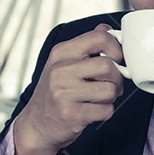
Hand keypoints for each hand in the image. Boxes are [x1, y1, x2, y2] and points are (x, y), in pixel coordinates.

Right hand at [12, 25, 123, 154]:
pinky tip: (92, 111)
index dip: (116, 48)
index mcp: (61, 53)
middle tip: (110, 85)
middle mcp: (60, 71)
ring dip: (111, 97)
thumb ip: (85, 46)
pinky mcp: (72, 114)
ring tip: (99, 98)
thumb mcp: (63, 63)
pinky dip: (105, 112)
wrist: (36, 125)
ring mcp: (64, 93)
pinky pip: (106, 110)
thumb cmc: (54, 93)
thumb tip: (106, 29)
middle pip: (107, 66)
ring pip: (110, 90)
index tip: (117, 59)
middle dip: (116, 78)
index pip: (99, 38)